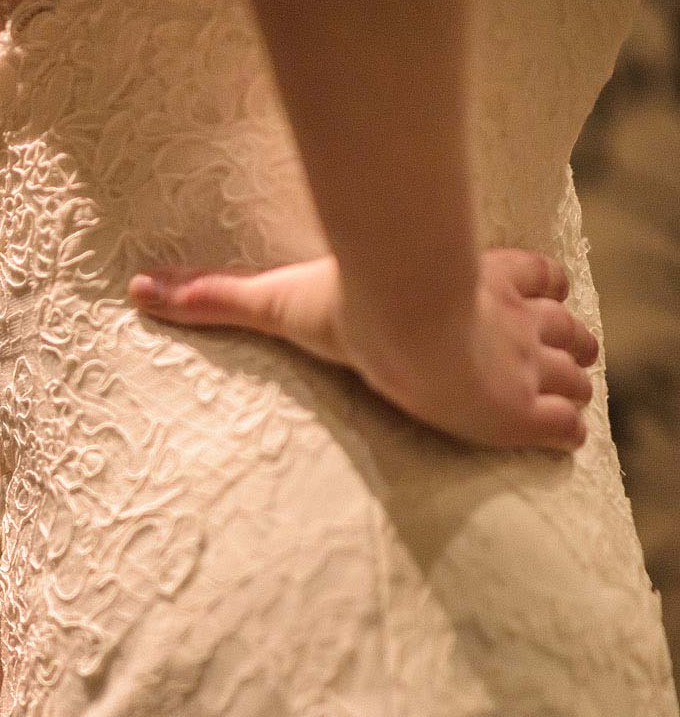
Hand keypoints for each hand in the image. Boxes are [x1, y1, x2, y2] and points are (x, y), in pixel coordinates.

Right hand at [127, 248, 598, 451]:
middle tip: (520, 367)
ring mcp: (532, 364)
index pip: (538, 276)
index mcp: (474, 283)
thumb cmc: (349, 310)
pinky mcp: (535, 414)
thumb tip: (135, 288)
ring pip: (581, 369)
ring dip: (561, 387)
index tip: (508, 309)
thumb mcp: (275, 299)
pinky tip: (526, 440)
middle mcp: (516, 319)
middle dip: (556, 347)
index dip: (531, 294)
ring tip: (525, 402)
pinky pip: (569, 429)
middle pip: (571, 328)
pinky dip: (555, 434)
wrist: (404, 332)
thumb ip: (213, 297)